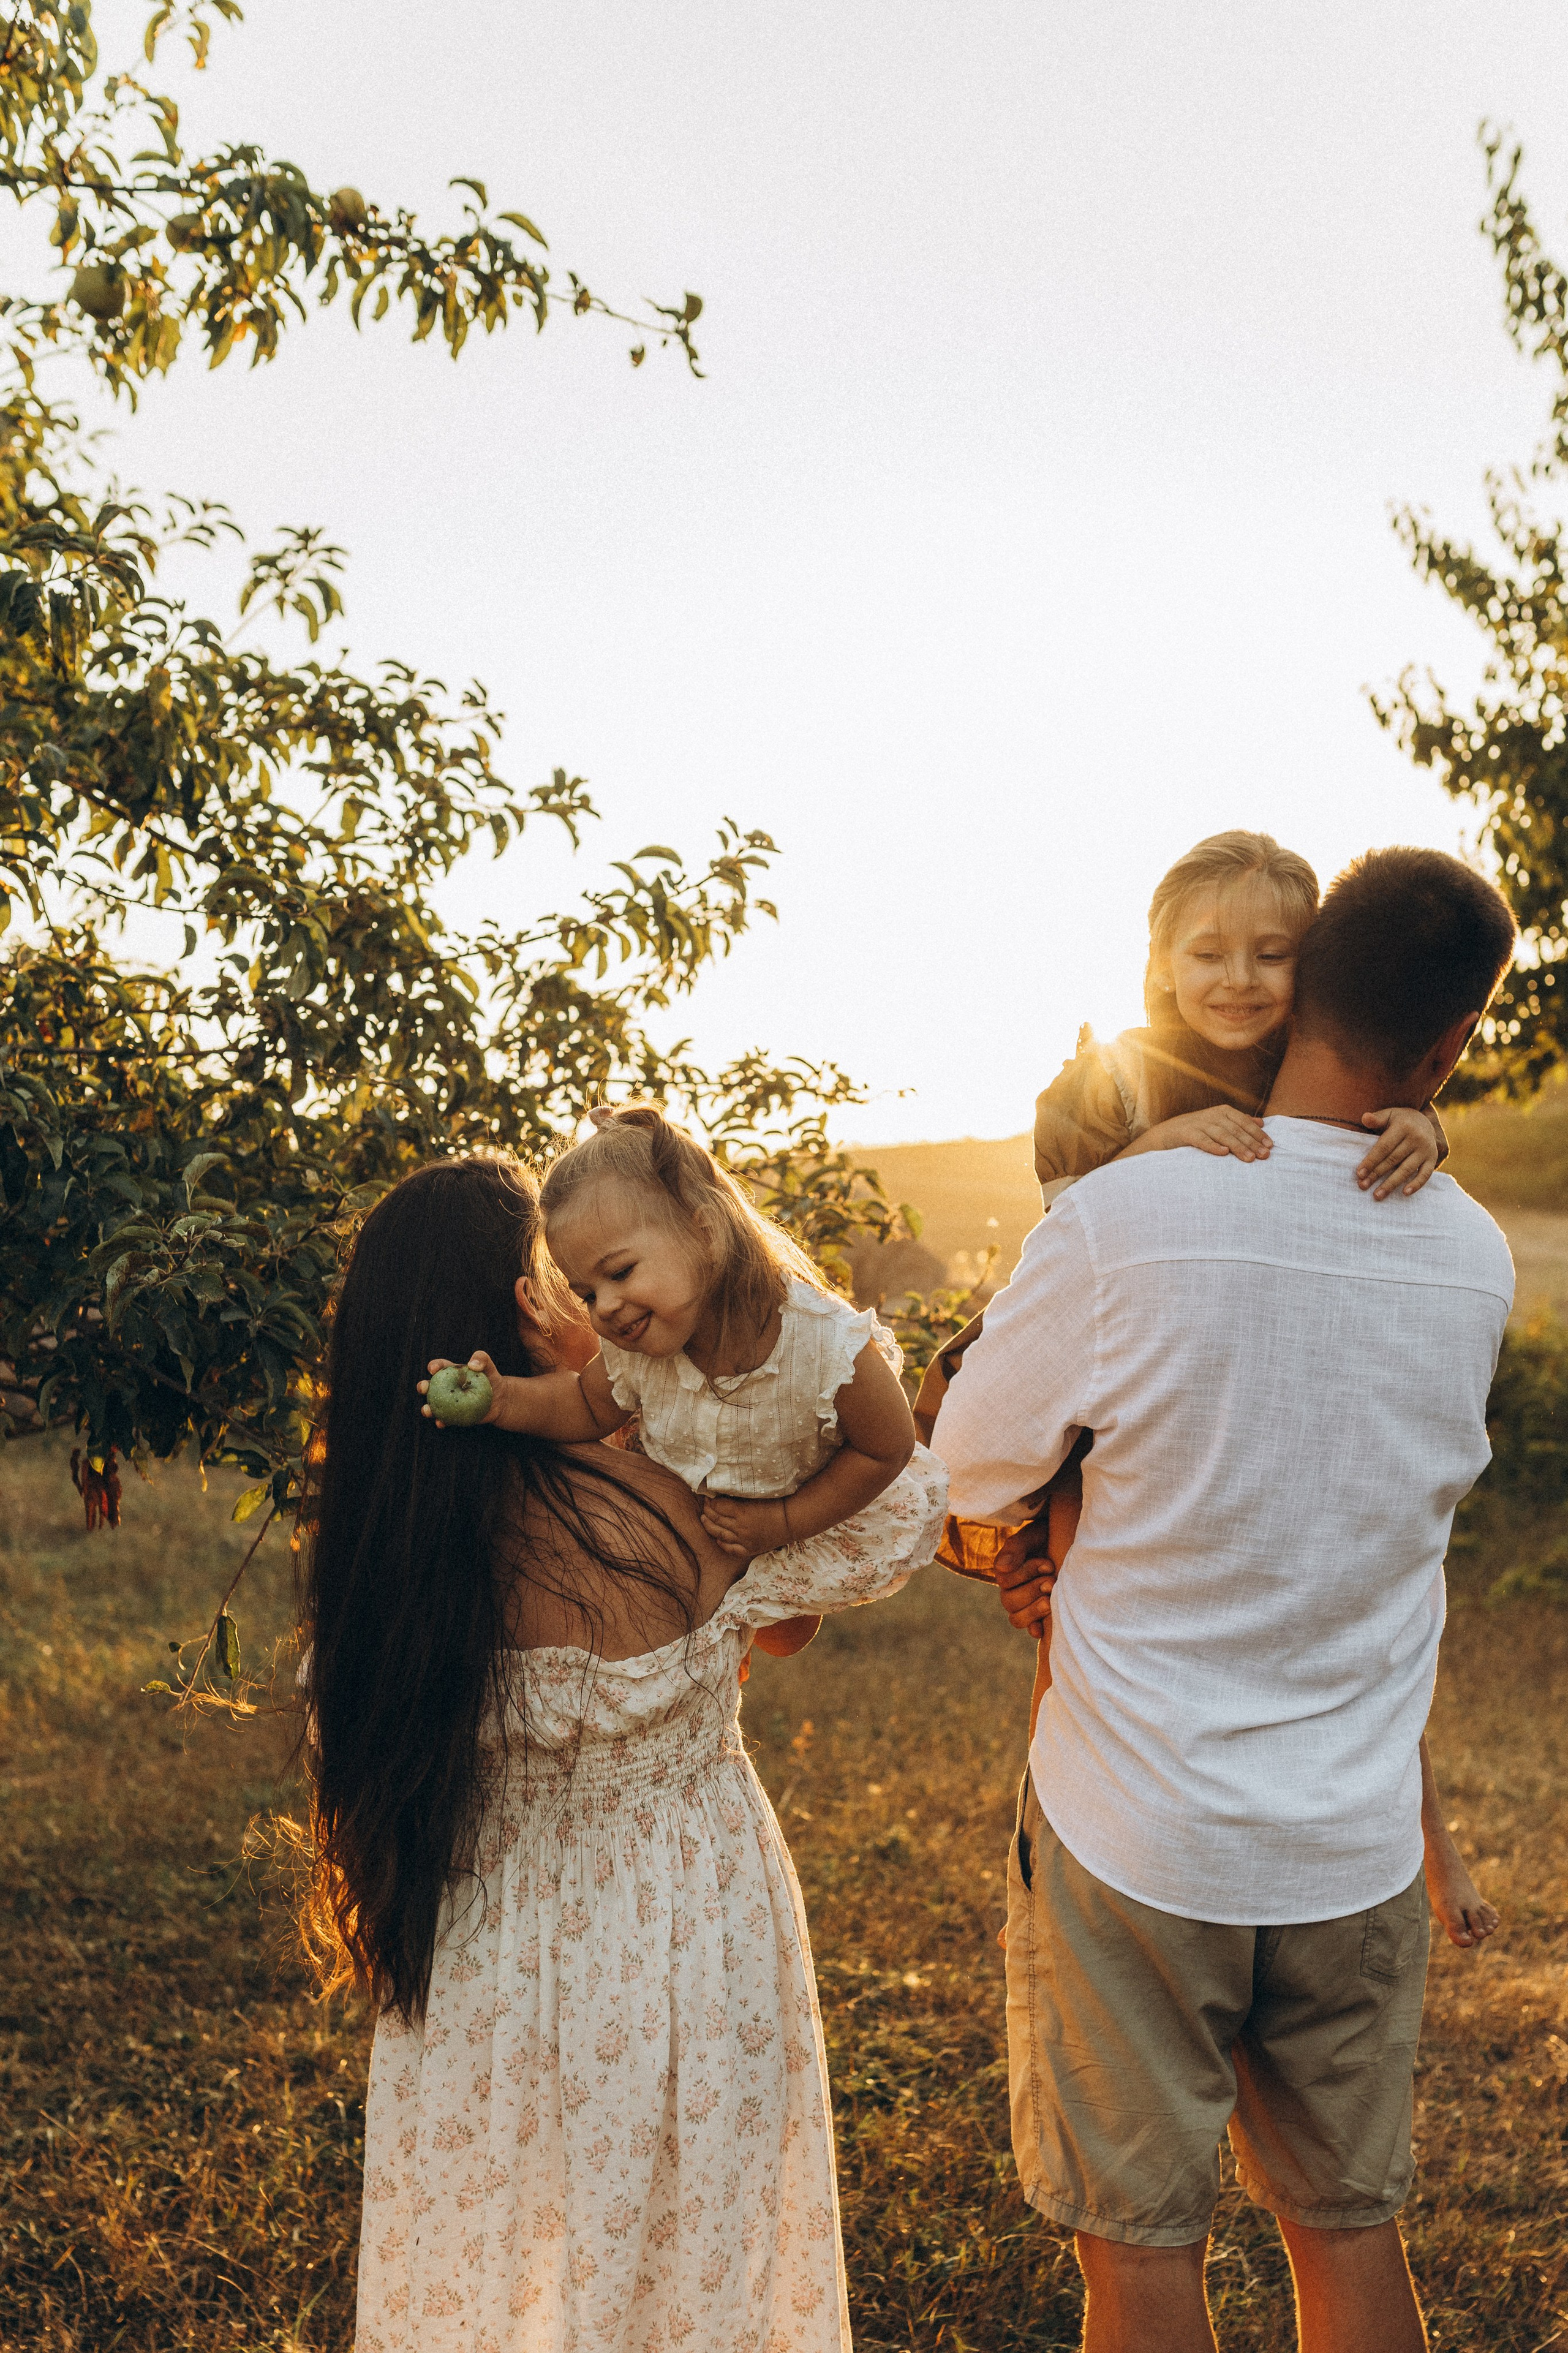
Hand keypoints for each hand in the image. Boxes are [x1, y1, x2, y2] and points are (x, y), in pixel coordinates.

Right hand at [418, 1349, 500, 1422]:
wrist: (500, 1400)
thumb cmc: (492, 1379)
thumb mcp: (489, 1366)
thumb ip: (482, 1358)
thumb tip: (472, 1364)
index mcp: (452, 1373)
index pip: (440, 1367)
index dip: (434, 1366)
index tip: (432, 1369)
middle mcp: (447, 1387)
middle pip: (430, 1386)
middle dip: (423, 1386)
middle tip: (423, 1387)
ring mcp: (449, 1402)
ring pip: (433, 1405)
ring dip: (427, 1408)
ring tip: (427, 1410)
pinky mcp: (454, 1415)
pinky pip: (445, 1420)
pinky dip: (441, 1422)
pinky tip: (440, 1423)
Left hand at [699, 1493, 790, 1562]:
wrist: (790, 1521)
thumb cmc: (775, 1504)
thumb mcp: (755, 1496)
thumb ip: (738, 1497)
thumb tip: (722, 1493)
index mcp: (742, 1512)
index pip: (717, 1506)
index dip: (710, 1500)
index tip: (708, 1496)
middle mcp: (740, 1528)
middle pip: (715, 1519)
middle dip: (707, 1511)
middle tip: (705, 1505)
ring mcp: (744, 1540)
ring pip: (719, 1534)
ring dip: (709, 1526)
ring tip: (704, 1519)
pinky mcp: (749, 1549)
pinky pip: (730, 1549)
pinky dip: (721, 1543)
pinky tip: (717, 1538)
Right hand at [994, 1514, 1058, 1636]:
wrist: (1071, 1541)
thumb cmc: (1050, 1536)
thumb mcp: (1033, 1535)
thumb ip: (1016, 1548)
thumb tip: (1001, 1567)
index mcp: (1008, 1570)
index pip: (1005, 1580)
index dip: (1026, 1573)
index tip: (1048, 1564)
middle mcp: (1013, 1590)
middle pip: (1009, 1602)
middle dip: (1032, 1591)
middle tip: (1052, 1581)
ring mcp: (1026, 1605)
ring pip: (1016, 1618)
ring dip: (1033, 1611)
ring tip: (1051, 1600)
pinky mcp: (1040, 1616)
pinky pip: (1030, 1629)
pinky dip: (1035, 1629)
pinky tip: (1042, 1628)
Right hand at [1141, 1107, 1270, 1161]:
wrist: (1168, 1133)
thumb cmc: (1199, 1129)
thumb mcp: (1220, 1122)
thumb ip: (1240, 1121)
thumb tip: (1261, 1123)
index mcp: (1224, 1111)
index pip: (1244, 1122)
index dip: (1258, 1134)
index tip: (1270, 1146)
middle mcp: (1213, 1115)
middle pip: (1236, 1129)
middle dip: (1252, 1143)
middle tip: (1264, 1156)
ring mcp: (1200, 1124)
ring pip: (1223, 1135)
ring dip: (1237, 1147)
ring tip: (1250, 1158)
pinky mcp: (1187, 1134)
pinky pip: (1202, 1140)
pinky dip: (1213, 1146)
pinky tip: (1223, 1153)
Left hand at [1358, 1107, 1440, 1198]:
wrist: (1424, 1121)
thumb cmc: (1400, 1120)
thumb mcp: (1389, 1115)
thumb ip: (1377, 1118)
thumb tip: (1364, 1118)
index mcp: (1403, 1126)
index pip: (1384, 1147)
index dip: (1371, 1160)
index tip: (1359, 1173)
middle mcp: (1417, 1138)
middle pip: (1393, 1160)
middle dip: (1377, 1174)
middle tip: (1363, 1186)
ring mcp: (1426, 1149)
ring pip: (1407, 1169)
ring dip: (1391, 1183)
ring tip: (1377, 1195)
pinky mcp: (1433, 1158)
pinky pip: (1426, 1174)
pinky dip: (1416, 1184)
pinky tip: (1404, 1193)